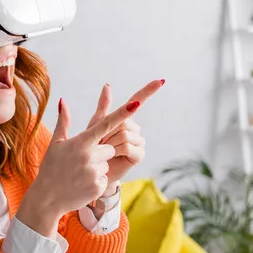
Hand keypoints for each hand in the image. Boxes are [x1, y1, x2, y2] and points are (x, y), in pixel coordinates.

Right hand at [16, 80, 161, 237]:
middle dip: (100, 152)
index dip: (122, 113)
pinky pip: (105, 178)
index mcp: (80, 142)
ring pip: (107, 163)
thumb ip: (63, 121)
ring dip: (97, 167)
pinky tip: (82, 184)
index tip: (136, 103)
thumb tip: (63, 101)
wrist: (47, 198)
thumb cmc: (51, 167)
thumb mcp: (55, 144)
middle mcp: (89, 155)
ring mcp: (94, 172)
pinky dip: (96, 181)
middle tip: (81, 160)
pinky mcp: (98, 186)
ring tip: (79, 173)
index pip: (106, 124)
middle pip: (109, 148)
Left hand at [87, 80, 163, 195]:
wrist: (92, 172)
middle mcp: (135, 129)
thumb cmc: (91, 148)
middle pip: (123, 120)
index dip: (148, 91)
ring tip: (104, 150)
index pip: (138, 101)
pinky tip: (112, 156)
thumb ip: (103, 107)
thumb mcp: (95, 125)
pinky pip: (128, 146)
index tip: (161, 80)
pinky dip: (116, 151)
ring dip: (109, 142)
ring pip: (124, 134)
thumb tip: (107, 85)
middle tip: (99, 142)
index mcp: (124, 119)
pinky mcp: (139, 155)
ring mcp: (139, 142)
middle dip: (107, 131)